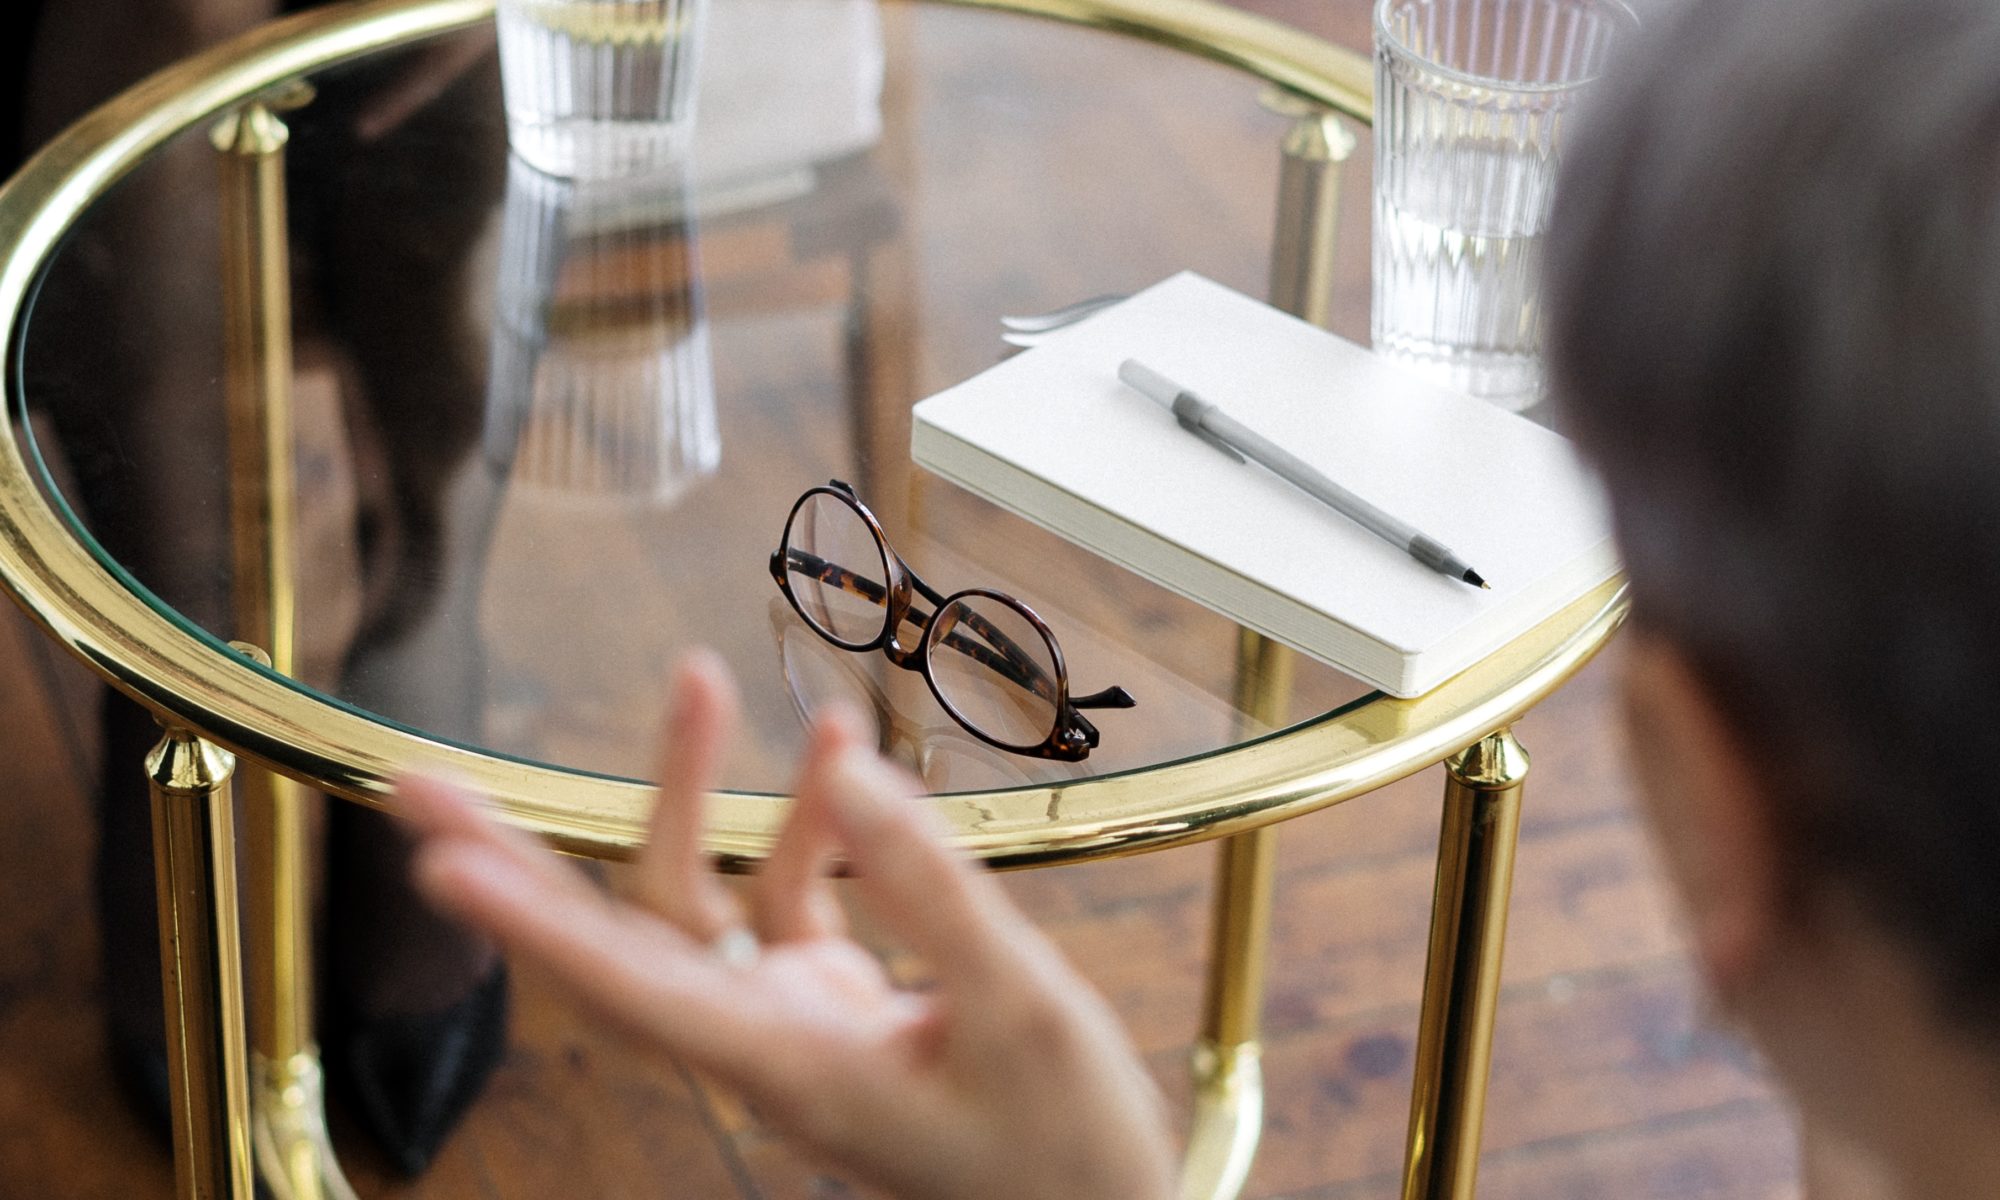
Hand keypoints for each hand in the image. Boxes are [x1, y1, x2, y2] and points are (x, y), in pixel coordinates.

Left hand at [396, 652, 1175, 1199]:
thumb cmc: (1061, 1141)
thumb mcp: (1021, 1006)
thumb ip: (930, 888)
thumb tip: (846, 772)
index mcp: (789, 1065)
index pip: (631, 987)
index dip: (532, 922)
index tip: (438, 862)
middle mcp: (763, 1043)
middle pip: (612, 942)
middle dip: (521, 860)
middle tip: (420, 786)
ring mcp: (792, 1017)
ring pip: (695, 901)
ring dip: (694, 791)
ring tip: (699, 677)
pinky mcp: (831, 1000)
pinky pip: (789, 895)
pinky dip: (807, 821)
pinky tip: (835, 750)